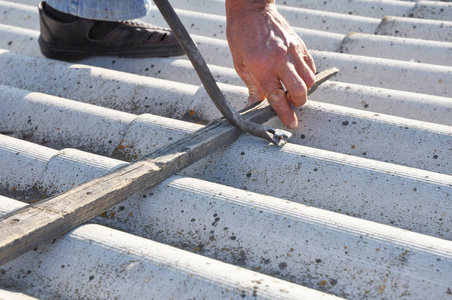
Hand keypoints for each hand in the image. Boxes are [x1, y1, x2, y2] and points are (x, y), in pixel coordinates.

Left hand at [226, 0, 315, 128]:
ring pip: (309, 80)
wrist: (252, 9)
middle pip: (300, 91)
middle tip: (290, 103)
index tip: (292, 123)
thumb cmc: (241, 35)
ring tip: (292, 88)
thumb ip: (251, 86)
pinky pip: (310, 66)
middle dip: (297, 103)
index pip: (277, 97)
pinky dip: (306, 76)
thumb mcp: (240, 63)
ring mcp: (292, 52)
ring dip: (303, 90)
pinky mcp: (300, 45)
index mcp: (261, 67)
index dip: (285, 113)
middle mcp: (280, 60)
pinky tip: (296, 75)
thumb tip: (253, 105)